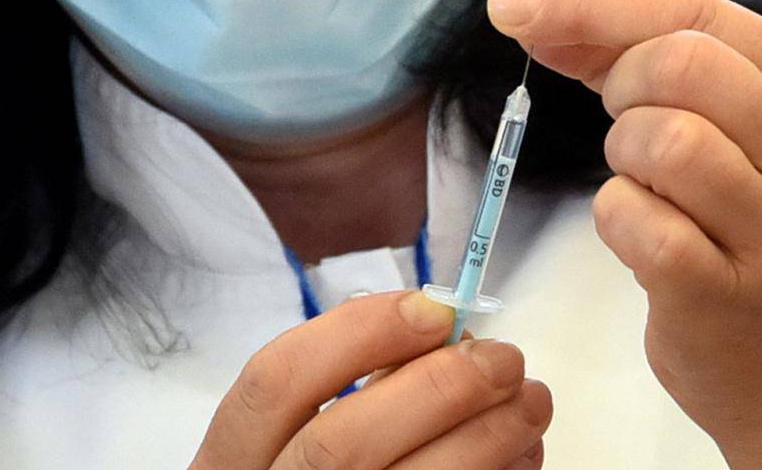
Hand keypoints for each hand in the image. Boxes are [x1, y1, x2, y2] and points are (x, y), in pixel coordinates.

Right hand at [189, 290, 551, 469]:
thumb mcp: (298, 434)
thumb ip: (355, 384)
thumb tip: (447, 335)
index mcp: (232, 460)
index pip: (275, 380)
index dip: (358, 333)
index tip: (433, 308)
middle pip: (342, 444)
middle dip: (436, 389)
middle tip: (502, 357)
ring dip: (484, 438)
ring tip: (529, 401)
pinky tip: (521, 452)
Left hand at [486, 0, 761, 469]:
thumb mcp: (751, 139)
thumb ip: (653, 65)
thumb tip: (533, 6)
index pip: (698, 12)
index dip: (593, 0)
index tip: (514, 0)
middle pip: (678, 63)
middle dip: (621, 83)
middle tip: (630, 127)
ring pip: (660, 138)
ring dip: (623, 158)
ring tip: (653, 191)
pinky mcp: (727, 295)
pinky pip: (633, 220)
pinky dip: (617, 219)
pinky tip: (648, 241)